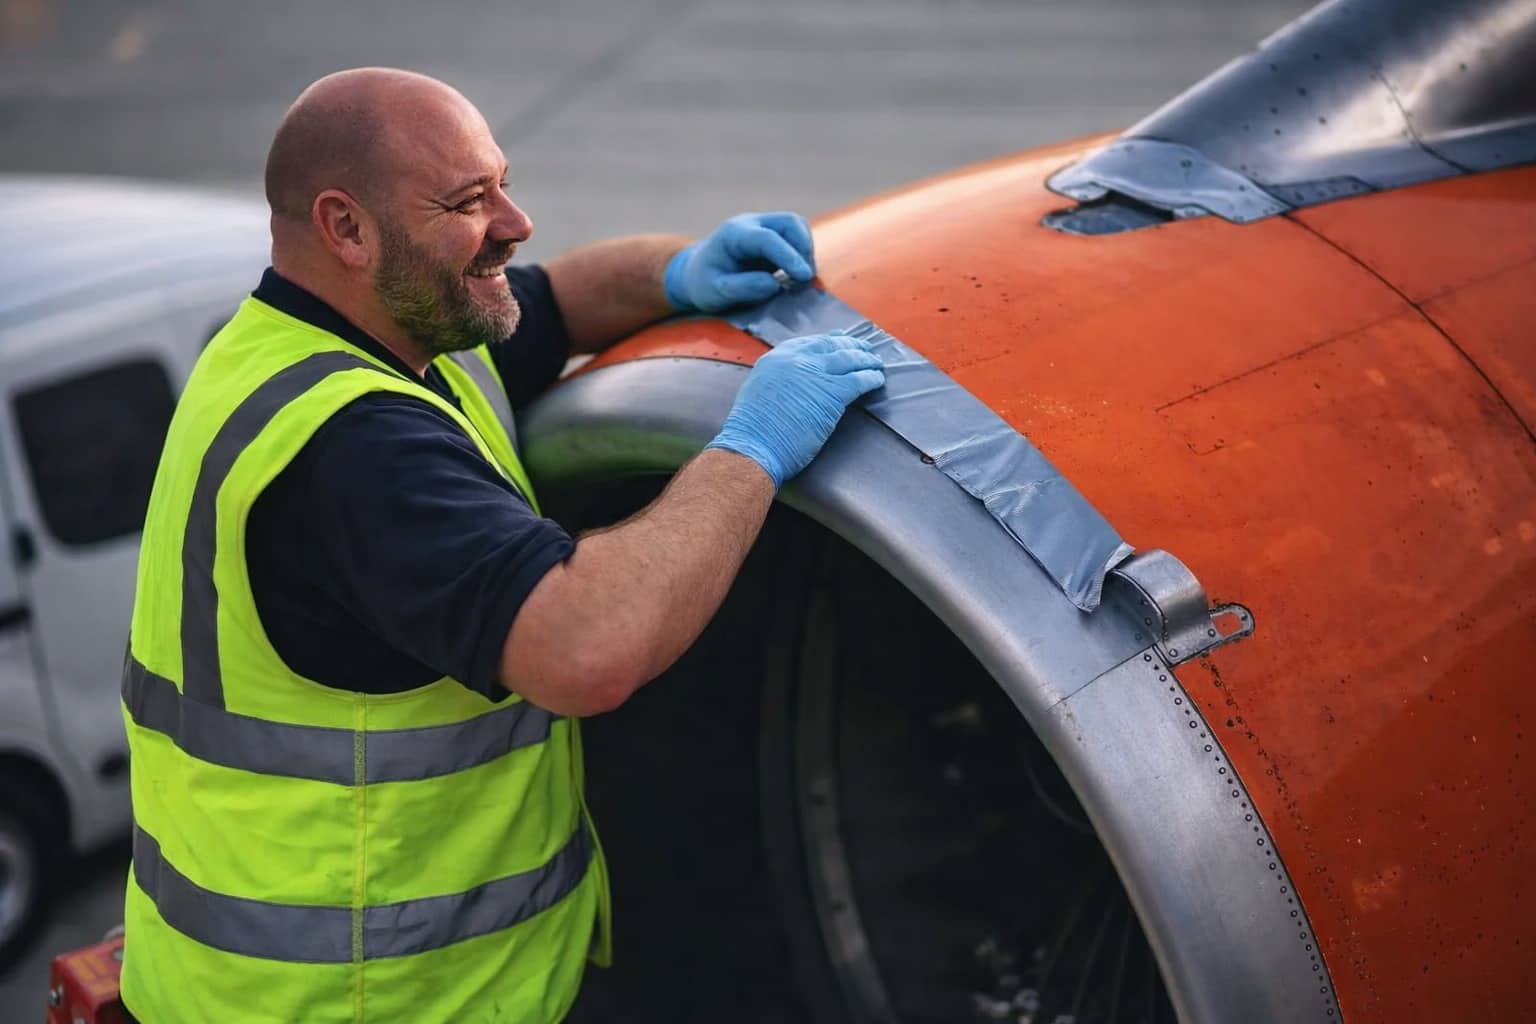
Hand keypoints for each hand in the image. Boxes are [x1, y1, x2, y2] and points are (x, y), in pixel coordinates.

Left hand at [664, 212, 815, 312]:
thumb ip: (743, 288)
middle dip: (803, 248)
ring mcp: (763, 226)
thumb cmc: (705, 283)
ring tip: (801, 278)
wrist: (698, 272)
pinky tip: (797, 273)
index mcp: (733, 234)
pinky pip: (797, 235)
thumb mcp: (715, 291)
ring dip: (805, 250)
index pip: (767, 239)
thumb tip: (774, 284)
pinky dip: (803, 252)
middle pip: (789, 222)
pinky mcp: (773, 235)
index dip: (788, 256)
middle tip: (804, 279)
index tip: (804, 276)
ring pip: (797, 225)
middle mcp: (751, 223)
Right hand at [705, 333, 884, 486]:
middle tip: (865, 348)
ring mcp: (814, 374)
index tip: (841, 337)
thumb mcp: (759, 391)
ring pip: (848, 359)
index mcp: (776, 358)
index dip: (830, 340)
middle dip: (852, 345)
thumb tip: (792, 383)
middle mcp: (795, 360)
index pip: (810, 342)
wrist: (754, 447)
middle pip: (832, 345)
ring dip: (866, 360)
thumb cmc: (753, 432)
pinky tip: (877, 380)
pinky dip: (871, 378)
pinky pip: (858, 380)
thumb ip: (776, 380)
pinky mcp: (831, 393)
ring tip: (876, 363)